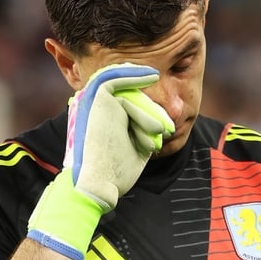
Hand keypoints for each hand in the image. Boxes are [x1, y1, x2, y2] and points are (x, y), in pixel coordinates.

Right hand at [27, 63, 174, 259]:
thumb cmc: (115, 174)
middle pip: (132, 99)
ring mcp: (93, 101)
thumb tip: (164, 122)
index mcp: (100, 119)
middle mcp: (93, 108)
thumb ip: (144, 132)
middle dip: (152, 114)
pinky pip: (116, 78)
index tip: (166, 128)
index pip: (129, 106)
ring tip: (158, 131)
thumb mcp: (136, 148)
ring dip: (148, 113)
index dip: (149, 114)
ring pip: (130, 95)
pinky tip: (152, 75)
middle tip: (168, 130)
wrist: (97, 185)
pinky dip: (134, 74)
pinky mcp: (96, 97)